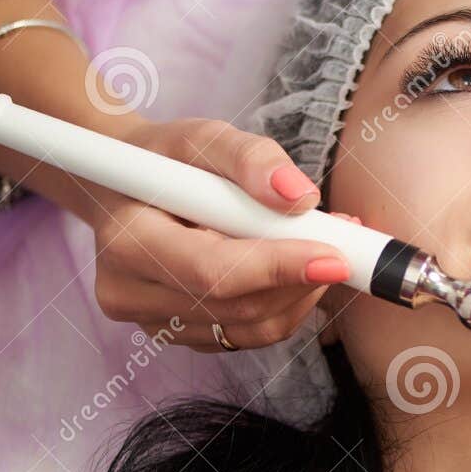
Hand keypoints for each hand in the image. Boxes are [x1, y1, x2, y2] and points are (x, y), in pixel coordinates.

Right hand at [78, 117, 356, 352]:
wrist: (127, 185)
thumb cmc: (166, 157)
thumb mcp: (202, 136)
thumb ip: (250, 158)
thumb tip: (299, 196)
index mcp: (129, 240)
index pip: (214, 272)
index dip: (280, 267)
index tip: (335, 254)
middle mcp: (128, 292)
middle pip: (238, 308)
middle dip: (302, 278)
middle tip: (342, 243)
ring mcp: (151, 322)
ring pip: (251, 328)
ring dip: (301, 293)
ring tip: (322, 246)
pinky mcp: (178, 333)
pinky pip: (247, 335)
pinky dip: (284, 304)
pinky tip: (294, 267)